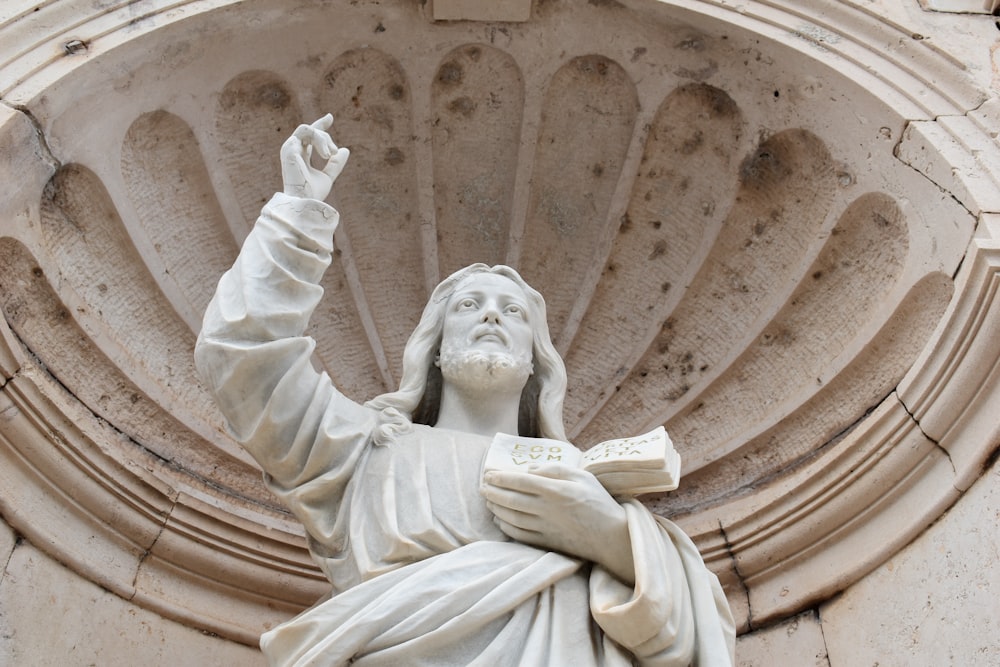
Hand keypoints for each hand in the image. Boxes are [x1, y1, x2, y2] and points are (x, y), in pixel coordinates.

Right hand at [281, 114, 349, 200]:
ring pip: (309, 129)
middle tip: (335, 152)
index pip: (310, 135)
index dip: (320, 125)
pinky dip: (319, 139)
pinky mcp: (289, 147)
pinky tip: (325, 154)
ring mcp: (290, 148)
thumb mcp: (328, 176)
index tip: (330, 117)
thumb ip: (335, 164)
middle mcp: (294, 150)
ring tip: (330, 154)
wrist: (304, 201)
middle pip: (311, 130)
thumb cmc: (313, 193)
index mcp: (301, 155)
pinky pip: (307, 132)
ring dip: (323, 138)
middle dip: (326, 137)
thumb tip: (345, 150)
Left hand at [481, 464, 635, 583]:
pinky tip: (499, 519)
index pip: (520, 481)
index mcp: (555, 490)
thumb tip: (528, 470)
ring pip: (511, 517)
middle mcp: (546, 509)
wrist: (612, 536)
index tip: (489, 473)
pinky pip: (519, 535)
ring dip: (496, 507)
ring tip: (488, 500)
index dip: (501, 477)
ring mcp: (545, 528)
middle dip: (493, 491)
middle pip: (511, 499)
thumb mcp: (582, 476)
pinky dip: (505, 526)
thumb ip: (554, 469)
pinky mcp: (546, 542)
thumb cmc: (599, 502)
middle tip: (482, 486)